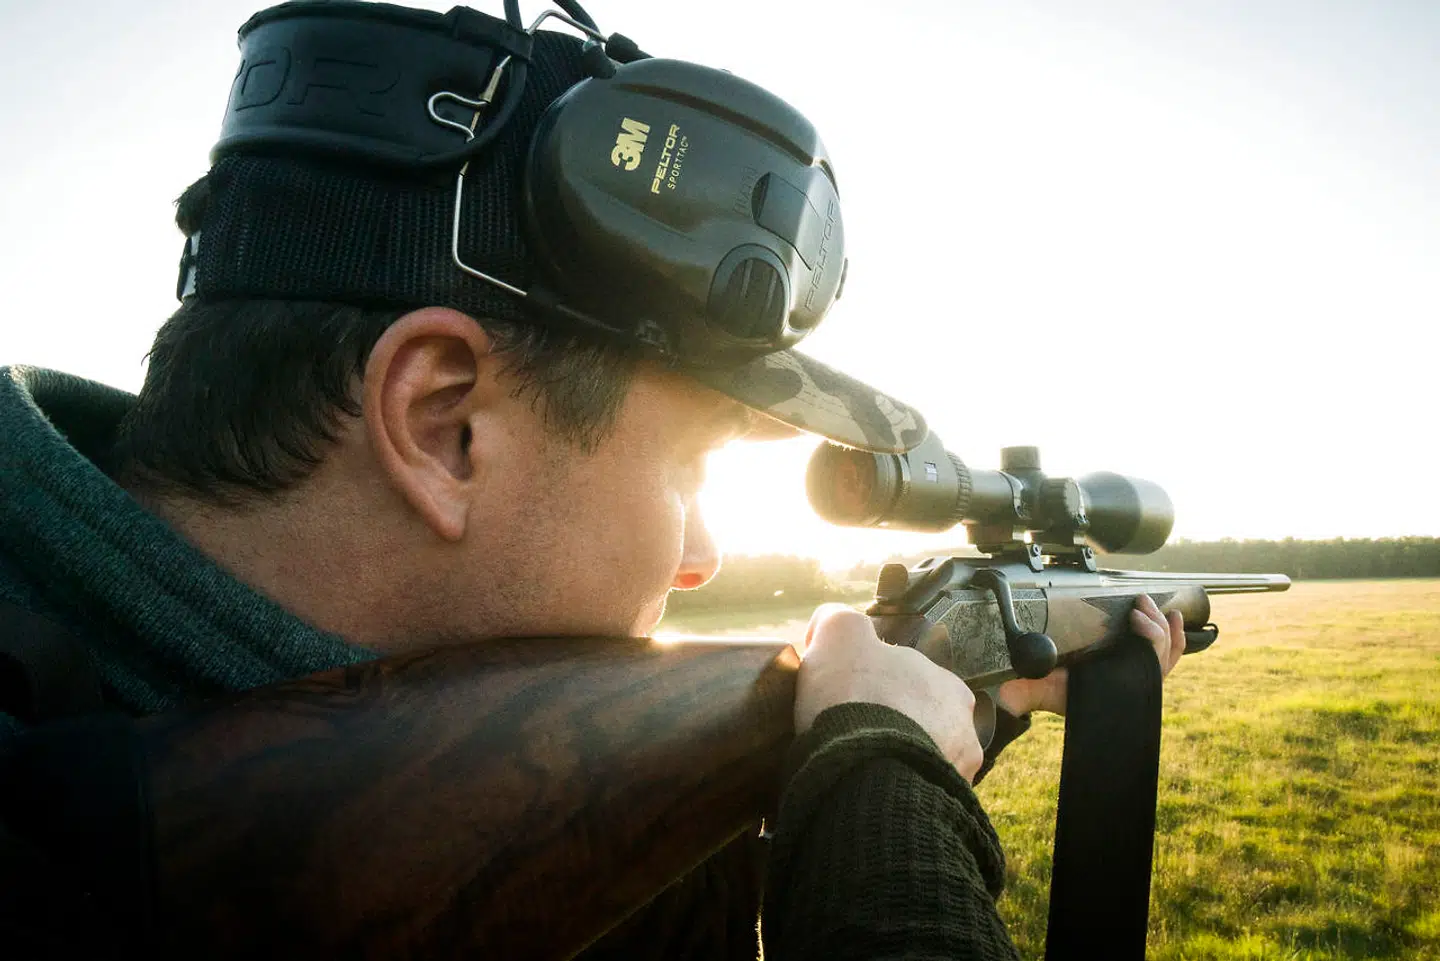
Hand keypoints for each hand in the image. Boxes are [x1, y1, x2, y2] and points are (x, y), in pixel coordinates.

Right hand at [795, 603, 984, 782]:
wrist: (863, 768)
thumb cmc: (854, 694)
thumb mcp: (838, 634)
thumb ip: (838, 620)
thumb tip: (830, 624)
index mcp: (947, 684)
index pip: (910, 682)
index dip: (875, 688)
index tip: (848, 701)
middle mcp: (965, 725)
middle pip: (922, 722)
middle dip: (895, 726)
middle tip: (856, 737)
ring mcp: (959, 769)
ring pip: (924, 760)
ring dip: (900, 761)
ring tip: (864, 771)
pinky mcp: (945, 806)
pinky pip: (921, 795)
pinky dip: (900, 792)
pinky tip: (874, 794)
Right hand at [995, 593, 1185, 716]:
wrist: (1070, 712)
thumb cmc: (1060, 698)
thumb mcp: (1044, 692)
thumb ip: (1028, 693)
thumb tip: (1006, 695)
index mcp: (1121, 682)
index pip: (1151, 657)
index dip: (1150, 634)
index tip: (1134, 615)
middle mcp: (1138, 681)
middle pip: (1163, 649)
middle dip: (1154, 622)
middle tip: (1139, 602)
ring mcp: (1144, 676)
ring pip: (1169, 651)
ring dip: (1164, 624)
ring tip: (1150, 603)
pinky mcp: (1145, 671)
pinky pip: (1172, 655)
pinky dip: (1178, 637)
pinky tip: (1177, 618)